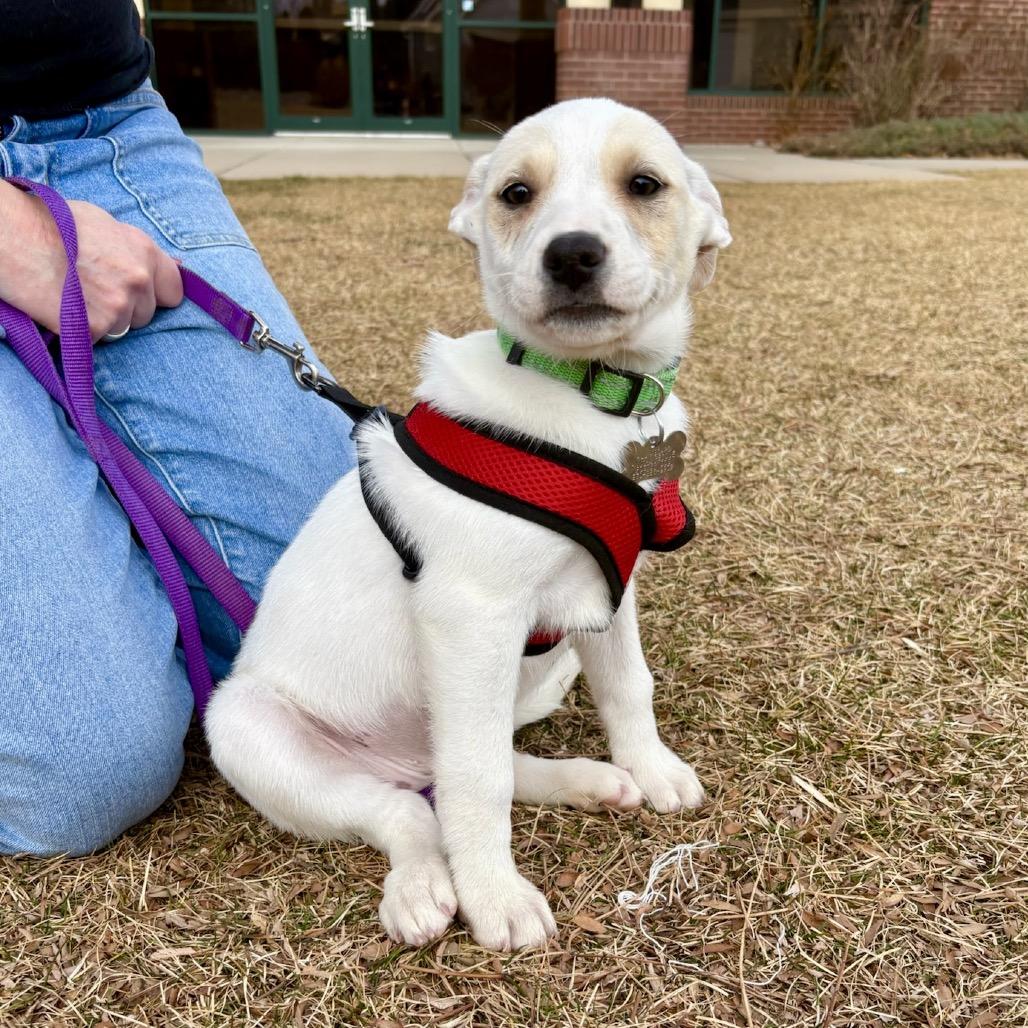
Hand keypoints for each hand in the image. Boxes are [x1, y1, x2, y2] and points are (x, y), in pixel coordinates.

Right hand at [0, 180, 182, 341]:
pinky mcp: (94, 328)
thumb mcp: (103, 224)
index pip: (174, 291)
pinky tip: (62, 308)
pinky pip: (97, 338)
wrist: (11, 238)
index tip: (140, 295)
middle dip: (126, 308)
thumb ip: (138, 249)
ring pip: (122, 328)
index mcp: (144, 252)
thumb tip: (175, 265)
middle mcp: (137, 280)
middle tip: (92, 289)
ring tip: (74, 296)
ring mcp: (117, 306)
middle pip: (146, 314)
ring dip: (103, 320)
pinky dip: (81, 330)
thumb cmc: (51, 224)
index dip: (156, 295)